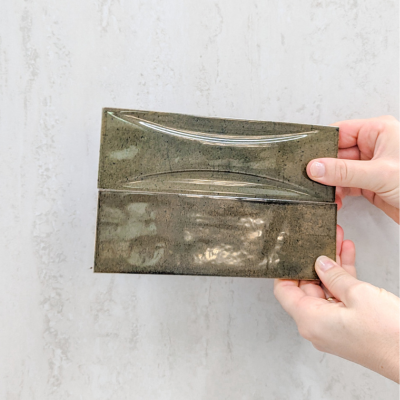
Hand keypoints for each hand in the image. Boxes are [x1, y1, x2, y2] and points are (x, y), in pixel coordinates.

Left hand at [274, 225, 399, 381]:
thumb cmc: (388, 336)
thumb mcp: (358, 294)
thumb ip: (334, 276)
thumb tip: (320, 263)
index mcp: (310, 319)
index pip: (284, 291)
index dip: (286, 270)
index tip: (290, 252)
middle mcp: (316, 325)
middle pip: (306, 286)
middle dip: (314, 260)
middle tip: (321, 239)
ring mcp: (332, 325)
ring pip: (325, 288)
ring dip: (332, 265)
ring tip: (337, 240)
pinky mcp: (347, 324)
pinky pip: (339, 296)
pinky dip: (343, 277)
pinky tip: (347, 255)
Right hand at [307, 116, 399, 222]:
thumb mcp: (380, 174)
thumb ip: (343, 171)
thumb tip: (314, 167)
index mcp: (378, 131)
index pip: (340, 131)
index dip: (321, 144)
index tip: (305, 156)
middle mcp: (374, 146)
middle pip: (336, 152)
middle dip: (324, 167)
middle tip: (309, 177)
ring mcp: (370, 166)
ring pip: (339, 170)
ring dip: (330, 182)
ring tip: (321, 191)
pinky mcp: (369, 184)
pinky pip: (345, 184)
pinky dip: (337, 192)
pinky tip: (334, 199)